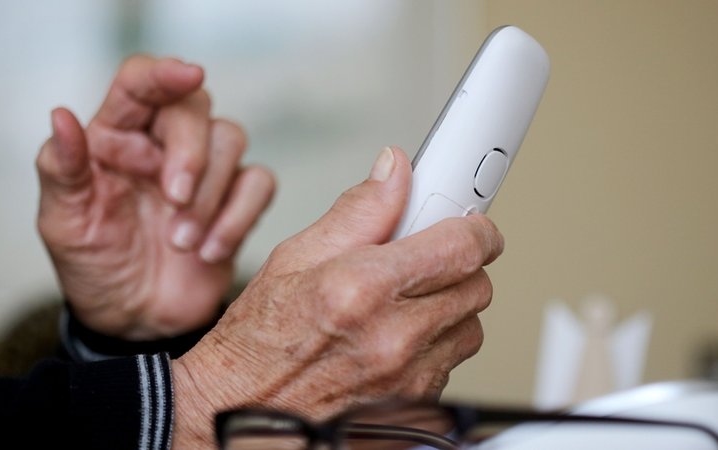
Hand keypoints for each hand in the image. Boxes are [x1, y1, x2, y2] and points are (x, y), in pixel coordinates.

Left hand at [36, 56, 274, 339]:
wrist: (136, 320)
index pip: (140, 83)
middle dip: (191, 153)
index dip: (164, 72)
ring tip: (182, 243)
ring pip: (232, 140)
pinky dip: (239, 217)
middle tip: (174, 200)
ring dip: (211, 196)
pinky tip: (210, 251)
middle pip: (196, 107)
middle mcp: (163, 145)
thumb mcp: (65, 223)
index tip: (188, 73)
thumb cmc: (96, 266)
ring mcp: (206, 172)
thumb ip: (62, 168)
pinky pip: (259, 184)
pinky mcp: (237, 201)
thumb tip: (61, 116)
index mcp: (116, 137)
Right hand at [171, 147, 503, 447]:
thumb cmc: (259, 341)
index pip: (461, 247)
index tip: (472, 223)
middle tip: (424, 260)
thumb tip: (395, 172)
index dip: (476, 228)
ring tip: (402, 303)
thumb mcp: (294, 257)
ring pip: (469, 326)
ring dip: (449, 307)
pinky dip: (435, 345)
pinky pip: (451, 362)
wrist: (241, 411)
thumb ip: (357, 210)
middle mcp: (393, 338)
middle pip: (476, 286)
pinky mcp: (415, 407)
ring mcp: (408, 379)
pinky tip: (395, 338)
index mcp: (362, 289)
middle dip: (458, 266)